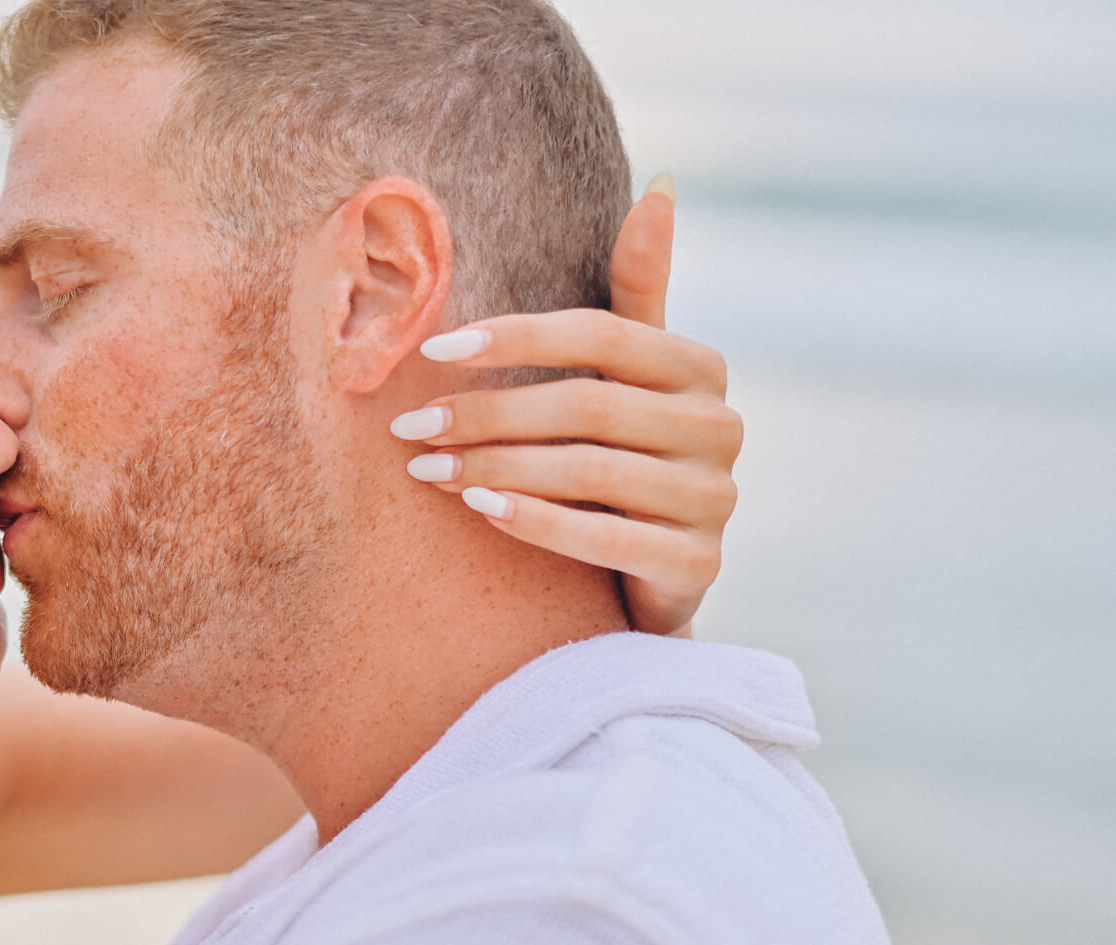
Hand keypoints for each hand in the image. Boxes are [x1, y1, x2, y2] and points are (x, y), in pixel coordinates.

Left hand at [390, 180, 741, 635]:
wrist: (647, 575)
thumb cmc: (622, 457)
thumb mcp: (631, 376)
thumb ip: (637, 294)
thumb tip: (660, 183)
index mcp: (702, 367)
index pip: (603, 334)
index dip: (518, 337)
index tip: (434, 348)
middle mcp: (720, 428)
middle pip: (588, 406)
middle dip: (488, 414)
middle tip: (409, 426)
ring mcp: (714, 500)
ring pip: (591, 472)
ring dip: (497, 468)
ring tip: (427, 470)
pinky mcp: (697, 566)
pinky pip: (606, 539)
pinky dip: (537, 522)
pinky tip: (480, 510)